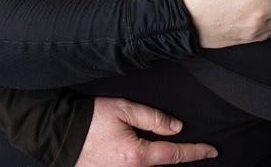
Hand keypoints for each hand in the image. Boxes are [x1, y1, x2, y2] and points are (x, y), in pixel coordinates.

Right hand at [76, 97, 216, 164]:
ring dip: (162, 161)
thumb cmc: (90, 119)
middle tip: (198, 151)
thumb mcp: (124, 109)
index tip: (212, 150)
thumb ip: (153, 118)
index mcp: (137, 155)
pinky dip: (147, 164)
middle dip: (180, 159)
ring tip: (175, 152)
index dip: (196, 152)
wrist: (58, 133)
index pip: (174, 155)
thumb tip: (176, 128)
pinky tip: (150, 155)